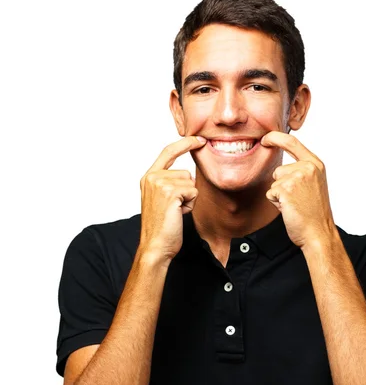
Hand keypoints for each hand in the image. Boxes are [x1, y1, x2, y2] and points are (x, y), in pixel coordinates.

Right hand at [138, 136, 206, 261]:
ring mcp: (160, 183)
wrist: (155, 246)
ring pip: (190, 183)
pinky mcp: (170, 192)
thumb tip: (188, 174)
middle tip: (174, 209)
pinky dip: (190, 204)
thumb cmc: (161, 227)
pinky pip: (193, 191)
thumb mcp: (162, 200)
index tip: (198, 138)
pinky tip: (178, 214)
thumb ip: (170, 183)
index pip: (168, 152)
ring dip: (189, 199)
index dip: (184, 144)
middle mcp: (152, 177)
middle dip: (187, 191)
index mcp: (148, 177)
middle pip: (186, 173)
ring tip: (175, 212)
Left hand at [261, 131, 336, 249]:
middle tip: (298, 200)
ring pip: (274, 182)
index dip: (276, 138)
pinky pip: (270, 193)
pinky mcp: (286, 189)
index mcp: (315, 165)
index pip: (292, 142)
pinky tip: (289, 209)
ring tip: (295, 204)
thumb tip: (281, 166)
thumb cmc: (315, 213)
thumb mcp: (314, 184)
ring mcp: (296, 177)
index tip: (265, 138)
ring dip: (279, 195)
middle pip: (279, 170)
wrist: (318, 232)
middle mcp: (307, 168)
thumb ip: (301, 171)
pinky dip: (276, 203)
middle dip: (282, 186)